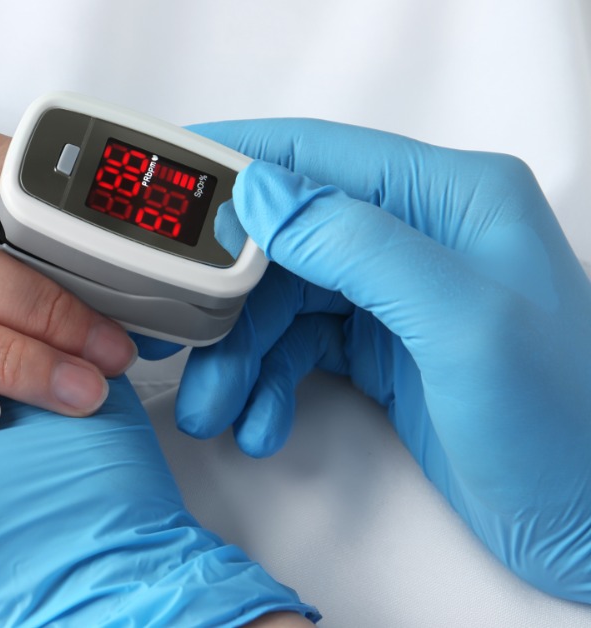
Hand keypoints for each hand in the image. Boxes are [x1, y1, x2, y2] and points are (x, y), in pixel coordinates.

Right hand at [174, 119, 590, 601]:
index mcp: (453, 198)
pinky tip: (260, 422)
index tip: (162, 188)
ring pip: (283, 301)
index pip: (319, 155)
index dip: (234, 166)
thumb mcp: (462, 325)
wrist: (589, 523)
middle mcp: (422, 234)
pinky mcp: (386, 346)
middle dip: (227, 295)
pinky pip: (299, 347)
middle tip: (178, 332)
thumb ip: (360, 245)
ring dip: (239, 353)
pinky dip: (269, 383)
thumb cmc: (562, 426)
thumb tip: (264, 192)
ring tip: (214, 405)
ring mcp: (401, 293)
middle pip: (286, 239)